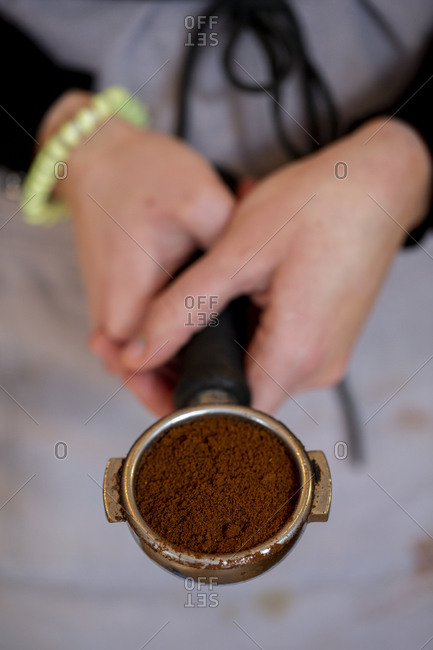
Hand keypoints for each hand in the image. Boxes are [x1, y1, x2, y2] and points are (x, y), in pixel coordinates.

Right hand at [38, 91, 234, 399]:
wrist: (100, 158)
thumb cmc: (144, 175)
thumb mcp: (201, 203)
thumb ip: (231, 251)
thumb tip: (266, 293)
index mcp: (128, 295)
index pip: (140, 371)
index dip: (174, 398)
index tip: (211, 412)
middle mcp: (111, 311)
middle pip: (142, 376)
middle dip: (181, 391)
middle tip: (231, 398)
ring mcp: (110, 308)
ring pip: (143, 363)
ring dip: (177, 372)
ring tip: (228, 372)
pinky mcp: (118, 301)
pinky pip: (142, 343)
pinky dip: (171, 350)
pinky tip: (208, 342)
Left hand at [120, 117, 431, 413]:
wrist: (378, 184)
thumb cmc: (319, 205)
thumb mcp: (238, 251)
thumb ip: (184, 308)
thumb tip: (139, 351)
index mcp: (297, 354)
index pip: (228, 415)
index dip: (182, 404)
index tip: (152, 377)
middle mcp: (317, 367)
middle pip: (240, 396)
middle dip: (195, 370)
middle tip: (164, 331)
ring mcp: (325, 355)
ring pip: (254, 373)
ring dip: (222, 347)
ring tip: (206, 302)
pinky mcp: (325, 339)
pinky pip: (275, 354)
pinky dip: (247, 334)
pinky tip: (239, 296)